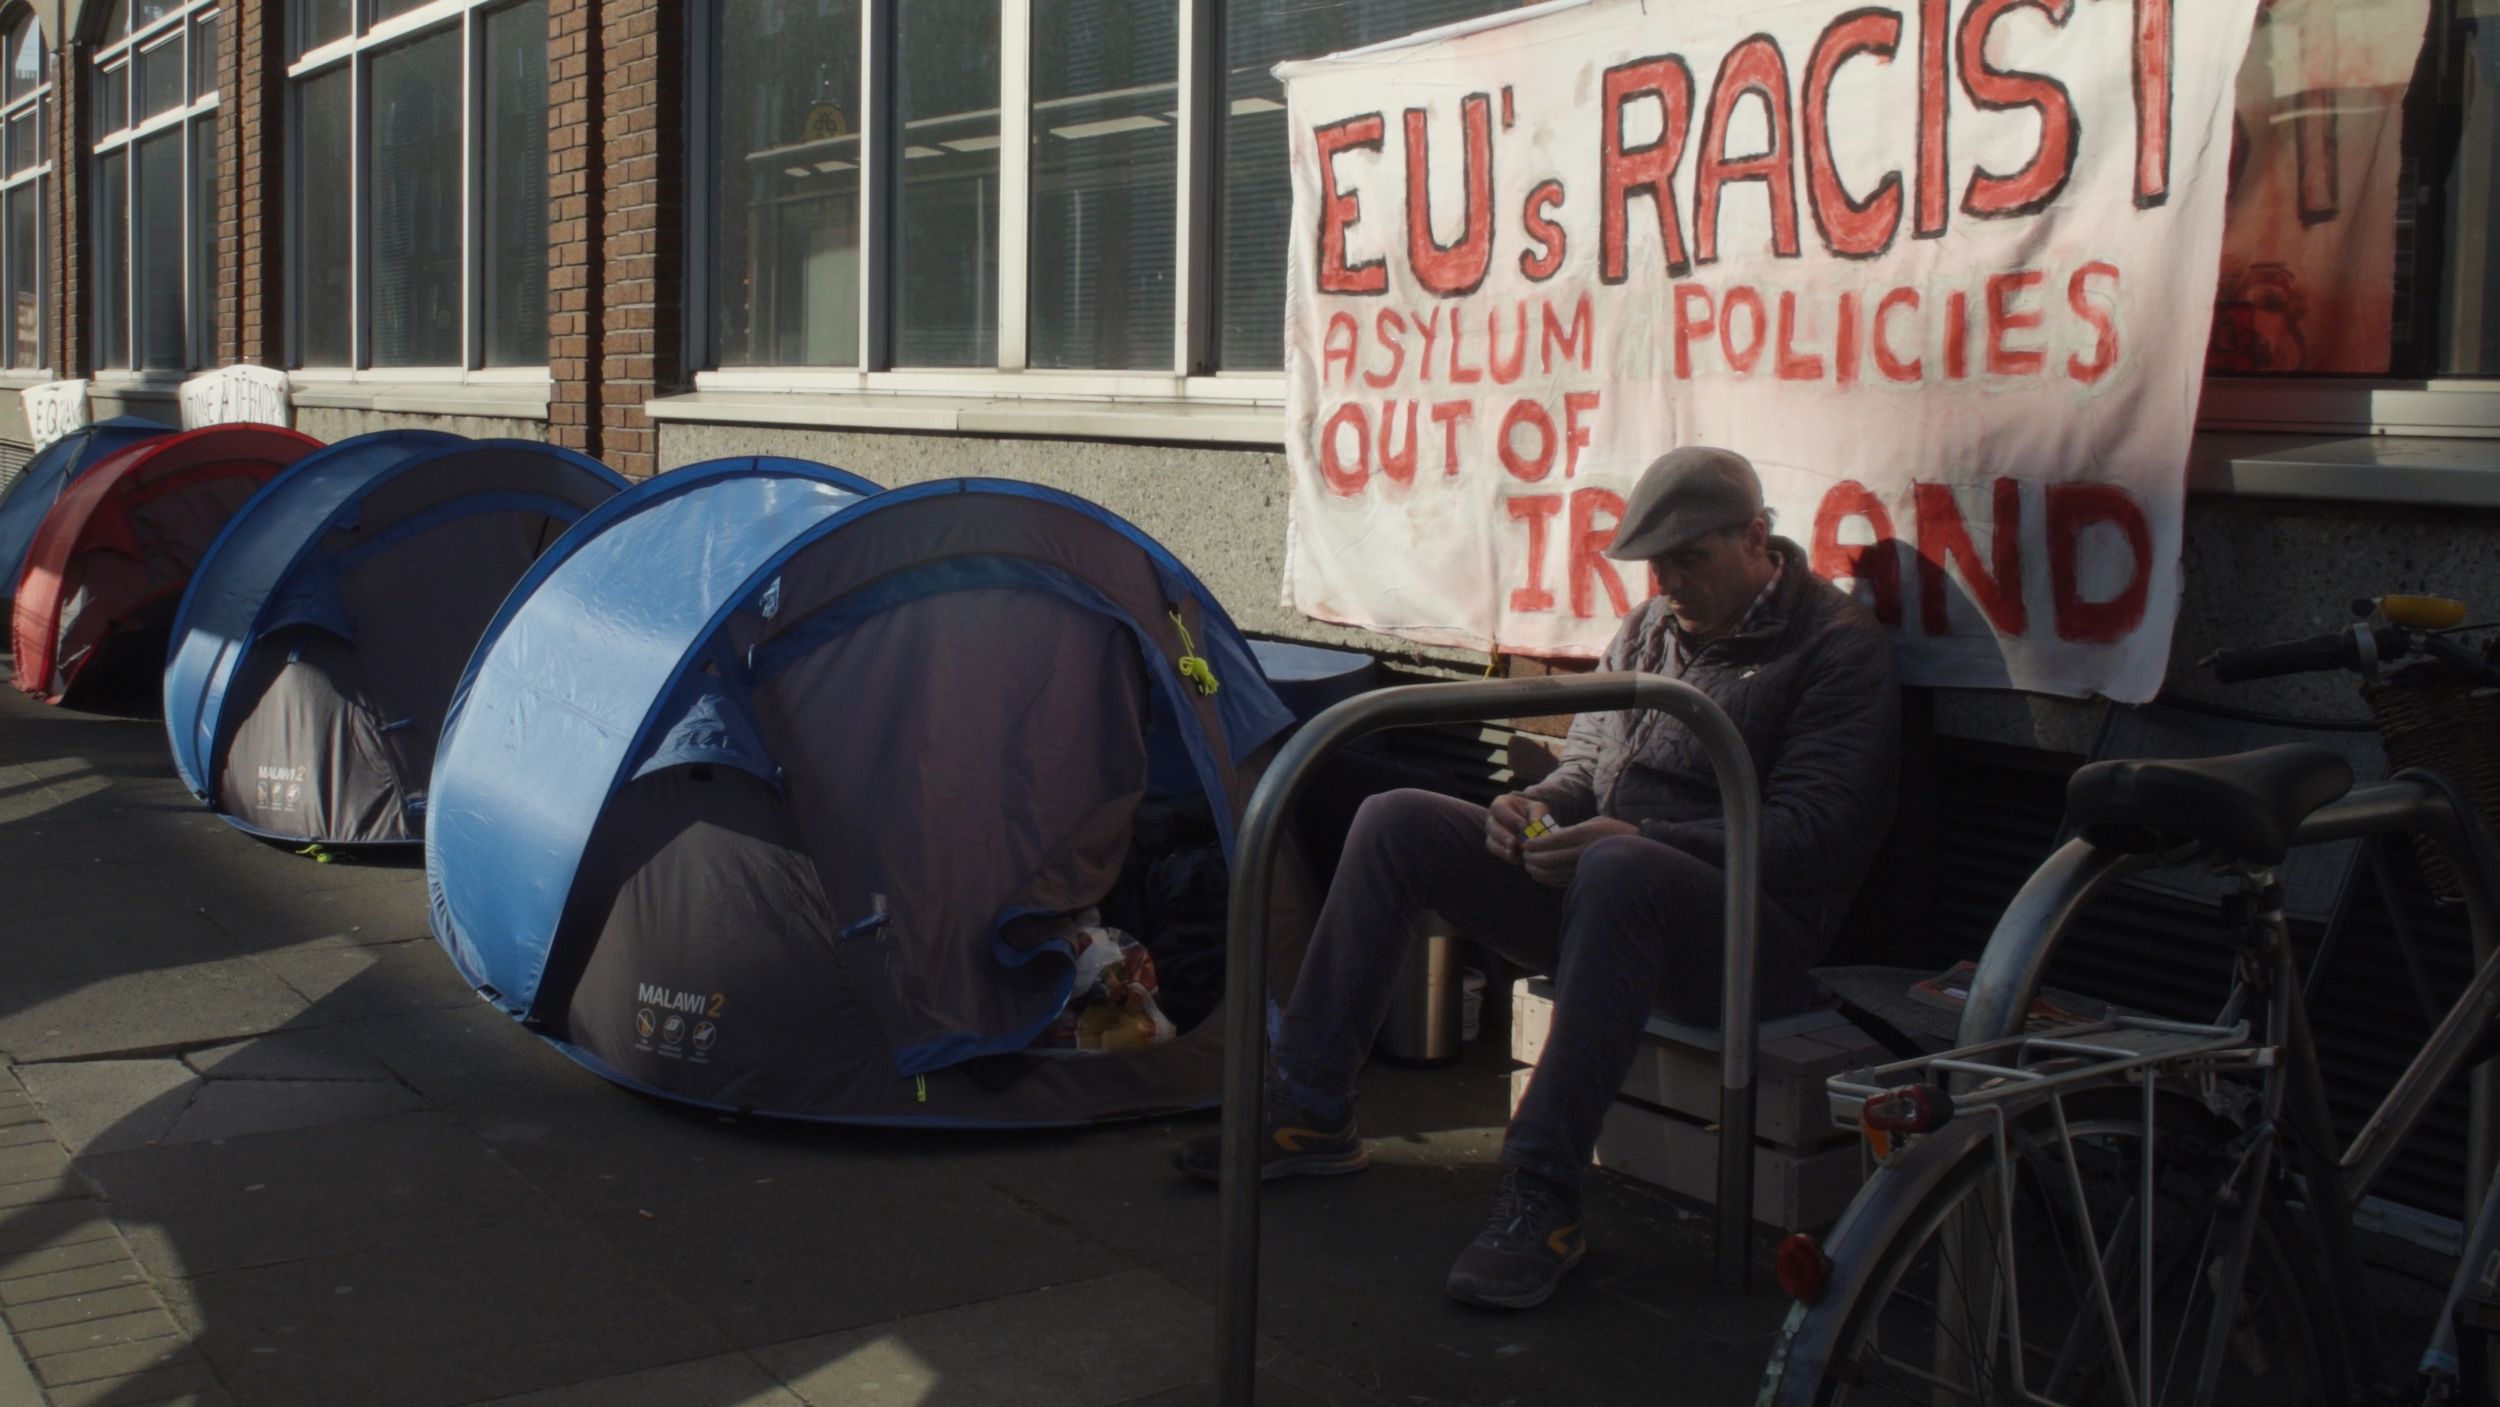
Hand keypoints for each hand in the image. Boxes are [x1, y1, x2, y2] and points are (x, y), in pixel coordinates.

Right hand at [1485, 793, 1542, 864]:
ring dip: (1502, 848)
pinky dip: (1505, 856)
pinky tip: (1516, 859)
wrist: (1535, 827)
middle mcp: (1492, 818)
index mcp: (1501, 803)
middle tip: (1513, 843)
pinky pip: (1496, 852)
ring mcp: (1492, 833)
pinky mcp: (1496, 846)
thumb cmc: (1535, 814)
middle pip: (1491, 826)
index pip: (1499, 808)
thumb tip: (1532, 830)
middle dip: (1502, 836)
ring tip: (1513, 853)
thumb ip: (1536, 816)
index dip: (1510, 817)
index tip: (1524, 826)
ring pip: (1491, 841)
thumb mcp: (1539, 809)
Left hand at [1521, 816, 1638, 886]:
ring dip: (1537, 870)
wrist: (1638, 855)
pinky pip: (1561, 881)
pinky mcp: (1586, 878)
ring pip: (1553, 873)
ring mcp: (1585, 867)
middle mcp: (1584, 852)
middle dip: (1532, 858)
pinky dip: (1547, 879)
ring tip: (1529, 866)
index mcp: (1585, 834)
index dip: (1535, 844)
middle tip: (1524, 856)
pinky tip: (1540, 875)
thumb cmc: (1615, 833)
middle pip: (1549, 859)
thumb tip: (1548, 838)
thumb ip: (1572, 830)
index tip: (1526, 844)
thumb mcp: (1595, 823)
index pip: (1552, 841)